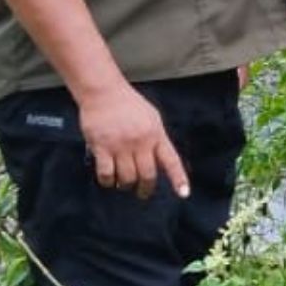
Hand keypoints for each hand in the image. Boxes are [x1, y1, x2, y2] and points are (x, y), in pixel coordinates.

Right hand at [78, 83, 189, 199]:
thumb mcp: (151, 117)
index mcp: (155, 134)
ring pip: (127, 178)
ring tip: (123, 182)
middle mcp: (140, 141)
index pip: (171, 160)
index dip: (178, 179)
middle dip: (145, 189)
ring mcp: (120, 145)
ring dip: (125, 185)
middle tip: (142, 192)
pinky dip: (108, 181)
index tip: (184, 193)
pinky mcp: (102, 147)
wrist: (104, 91)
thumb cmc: (128, 104)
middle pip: (147, 176)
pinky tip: (108, 178)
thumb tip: (159, 162)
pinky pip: (106, 174)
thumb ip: (157, 139)